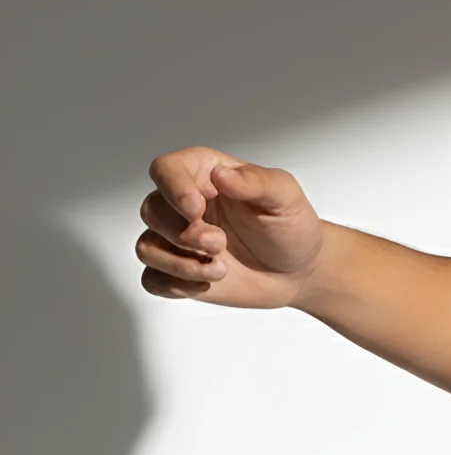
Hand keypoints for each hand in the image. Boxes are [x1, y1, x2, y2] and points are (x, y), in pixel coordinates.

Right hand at [136, 147, 325, 307]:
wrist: (299, 271)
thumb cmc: (290, 227)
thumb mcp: (285, 197)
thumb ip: (255, 182)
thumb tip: (221, 174)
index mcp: (205, 176)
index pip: (166, 170)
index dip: (172, 188)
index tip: (196, 209)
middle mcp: (184, 205)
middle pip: (151, 210)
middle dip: (183, 233)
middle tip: (220, 243)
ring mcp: (179, 240)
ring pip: (146, 247)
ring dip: (179, 263)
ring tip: (220, 269)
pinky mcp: (178, 272)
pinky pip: (153, 279)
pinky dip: (175, 285)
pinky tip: (206, 283)